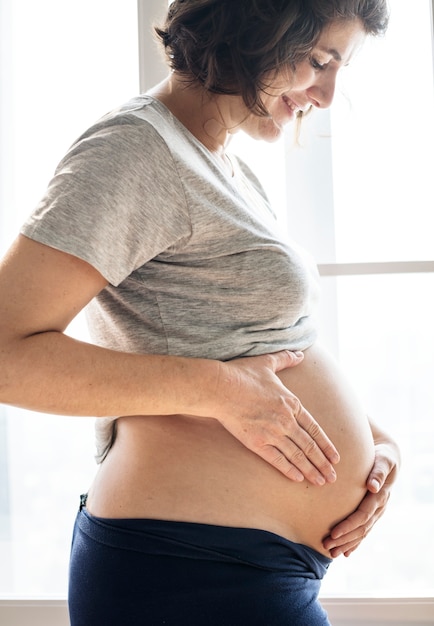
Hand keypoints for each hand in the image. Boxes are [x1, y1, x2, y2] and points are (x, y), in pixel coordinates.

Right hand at [213, 350, 339, 485]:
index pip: (314, 429)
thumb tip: (299, 354)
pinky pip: (277, 460)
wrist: (220, 387)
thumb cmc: (242, 374)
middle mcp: (286, 420)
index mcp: (291, 403)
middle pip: (309, 446)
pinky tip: (298, 479)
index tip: (335, 458)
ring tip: (321, 482)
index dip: (326, 445)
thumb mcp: (267, 362)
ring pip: (296, 456)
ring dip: (310, 470)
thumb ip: (286, 359)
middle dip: (323, 463)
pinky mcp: (256, 442)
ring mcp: (272, 433)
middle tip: (333, 477)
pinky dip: (289, 470)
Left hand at [322, 438, 399, 556]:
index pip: (363, 515)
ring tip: (331, 553)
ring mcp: (376, 513)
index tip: (333, 533)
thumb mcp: (383, 461)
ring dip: (347, 544)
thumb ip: (378, 472)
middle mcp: (379, 508)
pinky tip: (345, 552)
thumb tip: (373, 486)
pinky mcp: (372, 513)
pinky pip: (364, 531)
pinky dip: (354, 543)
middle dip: (344, 539)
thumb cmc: (383, 457)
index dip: (348, 525)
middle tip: (327, 546)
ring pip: (362, 533)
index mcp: (380, 497)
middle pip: (361, 529)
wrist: (388, 459)